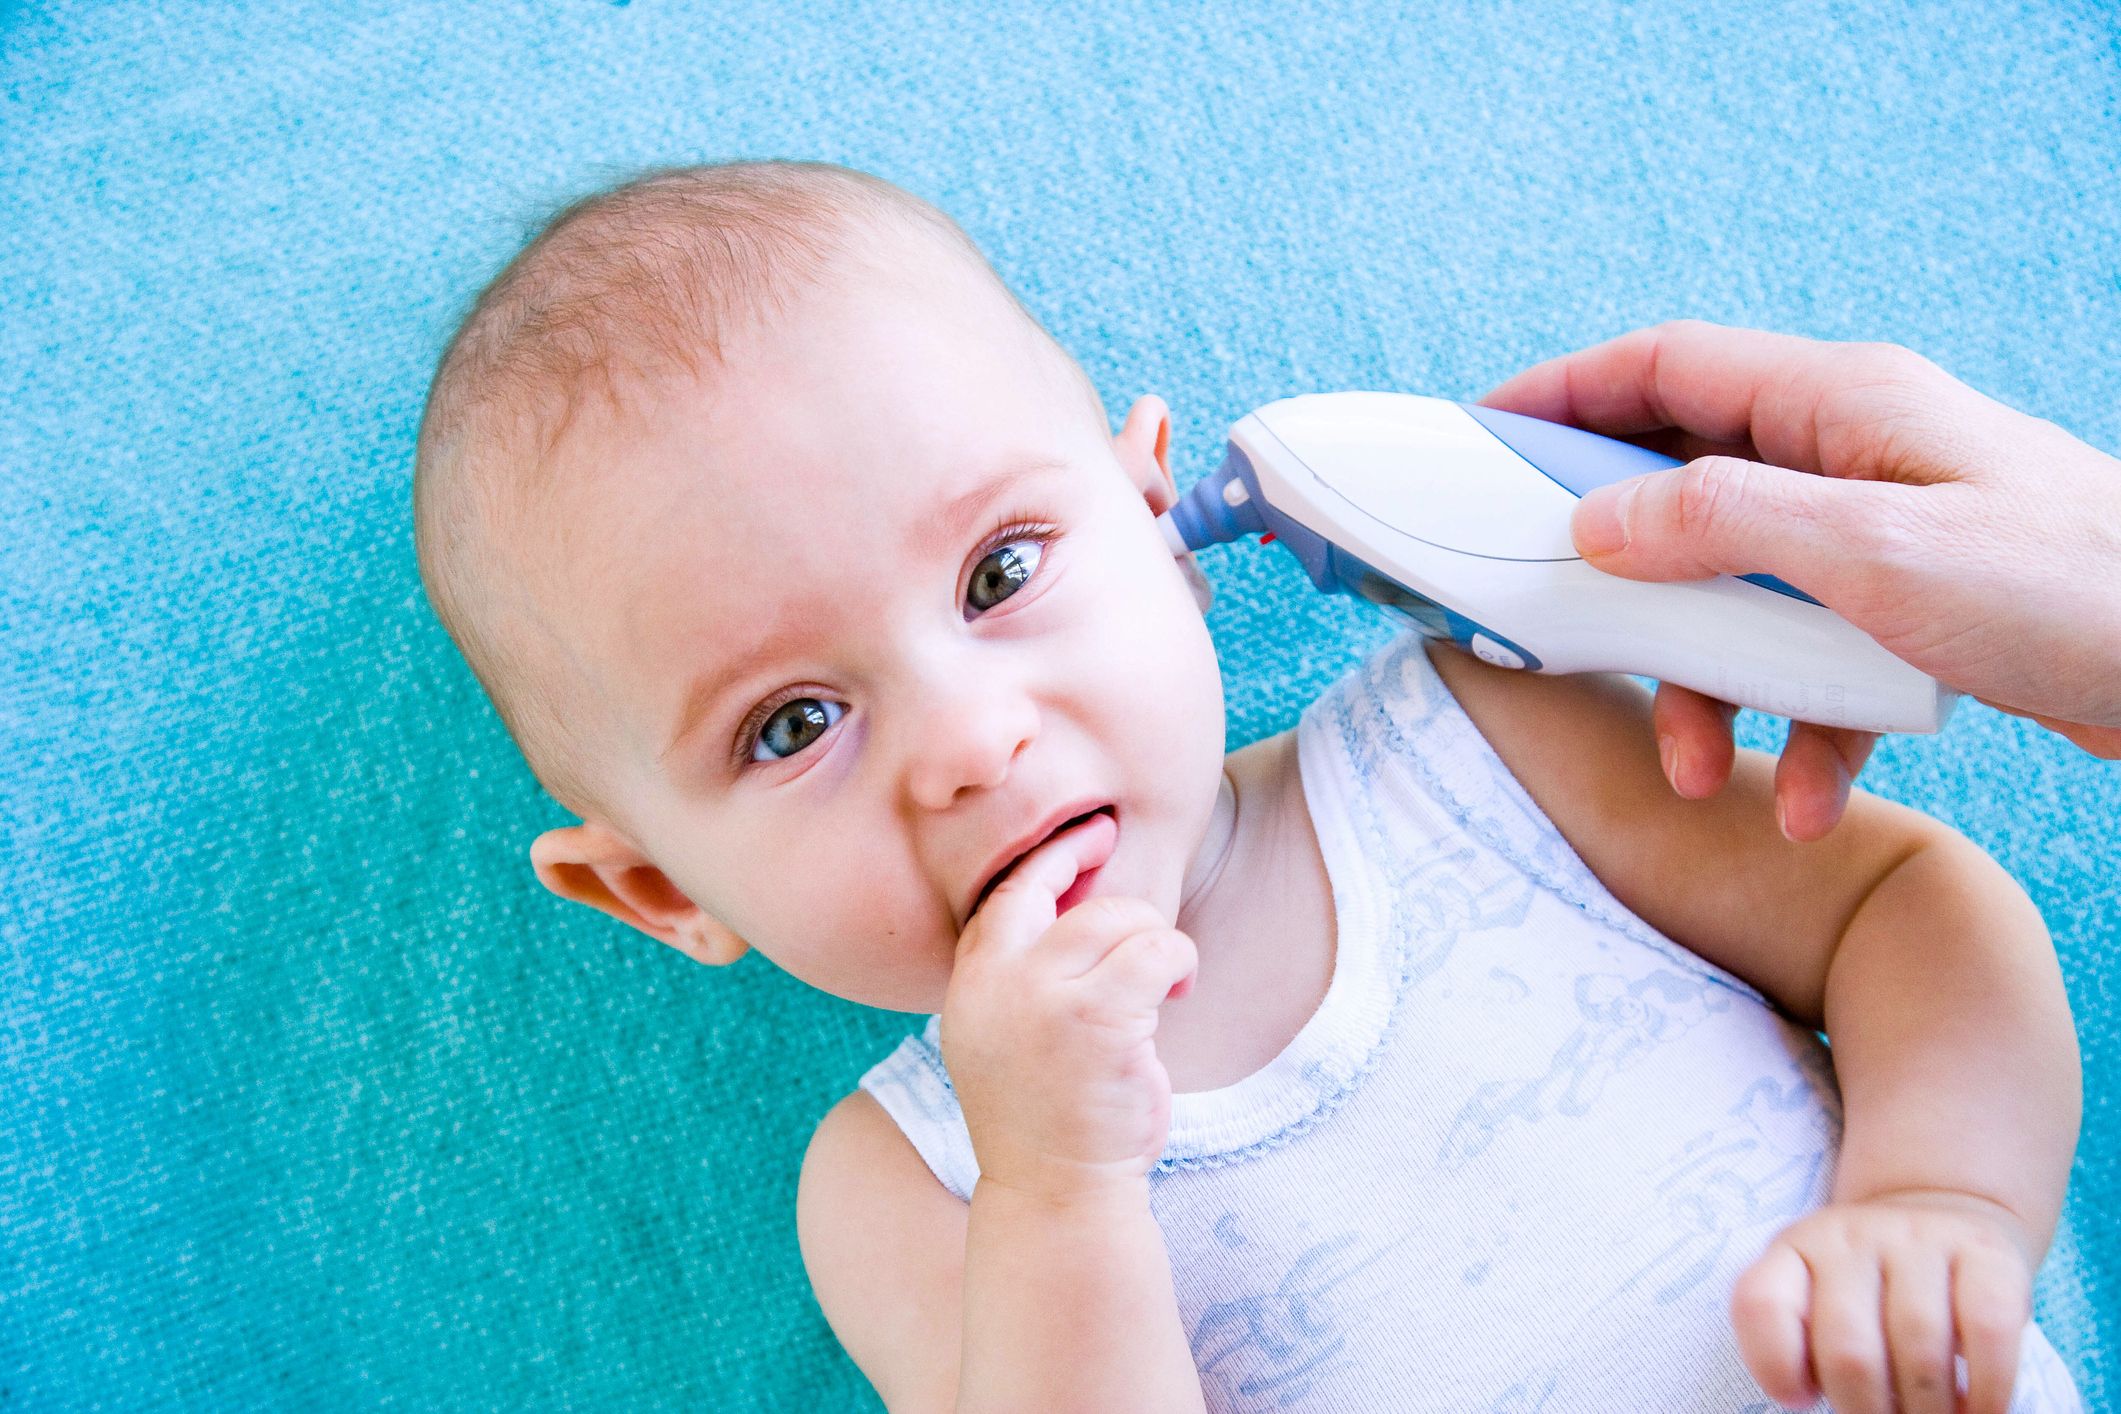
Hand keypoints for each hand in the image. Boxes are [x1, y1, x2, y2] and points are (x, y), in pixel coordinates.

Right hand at [940, 820, 1197, 1203]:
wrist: (1057, 1194)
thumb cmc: (1046, 1117)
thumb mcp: (1007, 1036)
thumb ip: (1021, 976)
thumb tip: (1078, 900)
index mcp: (970, 986)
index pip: (1004, 894)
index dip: (1050, 859)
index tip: (1091, 837)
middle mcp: (995, 984)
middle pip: (1055, 890)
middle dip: (1098, 870)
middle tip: (1134, 882)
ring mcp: (1043, 1000)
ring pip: (1116, 916)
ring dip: (1153, 937)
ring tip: (1166, 979)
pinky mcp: (1098, 1020)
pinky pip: (1157, 951)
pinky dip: (1180, 961)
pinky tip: (1180, 993)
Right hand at [1480, 319, 2120, 840]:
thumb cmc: (2069, 589)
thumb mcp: (1870, 551)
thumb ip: (1721, 521)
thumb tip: (1595, 522)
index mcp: (1838, 403)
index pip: (1663, 366)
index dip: (1561, 392)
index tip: (1478, 437)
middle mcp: (1852, 455)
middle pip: (1688, 488)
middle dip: (1628, 576)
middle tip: (1559, 625)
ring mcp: (1883, 532)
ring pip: (1743, 591)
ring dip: (1709, 679)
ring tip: (1696, 764)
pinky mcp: (1913, 610)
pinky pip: (1815, 659)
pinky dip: (1795, 725)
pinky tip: (1803, 795)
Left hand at [1731, 1191, 2035, 1413]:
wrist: (1942, 1211)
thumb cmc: (1871, 1285)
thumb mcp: (1818, 1297)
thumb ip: (1804, 1344)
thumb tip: (1811, 1403)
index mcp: (1794, 1248)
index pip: (1761, 1304)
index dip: (1775, 1368)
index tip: (1802, 1400)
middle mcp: (1850, 1235)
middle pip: (1849, 1350)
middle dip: (1867, 1411)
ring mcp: (1919, 1237)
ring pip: (1919, 1345)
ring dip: (1928, 1409)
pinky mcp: (1987, 1253)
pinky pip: (1988, 1330)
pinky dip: (1988, 1390)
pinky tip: (1979, 1410)